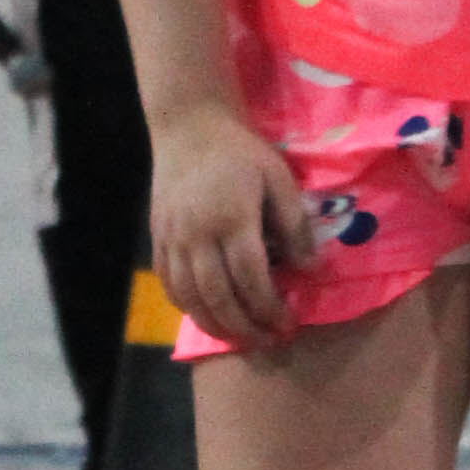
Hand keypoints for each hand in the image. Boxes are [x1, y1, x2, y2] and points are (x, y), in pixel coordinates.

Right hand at [148, 108, 317, 353]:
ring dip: (216, 325)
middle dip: (245, 327)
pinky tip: (209, 316)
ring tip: (240, 338)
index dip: (269, 308)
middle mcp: (197, 234)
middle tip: (269, 341)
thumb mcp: (278, 179)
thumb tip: (310, 269)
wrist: (188, 128)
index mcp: (231, 218)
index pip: (250, 278)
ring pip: (190, 298)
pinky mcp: (158, 238)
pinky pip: (170, 285)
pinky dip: (188, 307)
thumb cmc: (241, 153)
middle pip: (218, 296)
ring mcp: (173, 239)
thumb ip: (294, 225)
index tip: (288, 324)